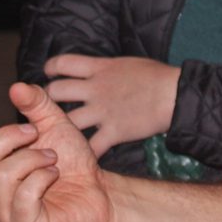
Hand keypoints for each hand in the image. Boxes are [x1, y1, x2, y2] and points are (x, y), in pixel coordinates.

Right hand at [0, 82, 113, 221]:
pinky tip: (54, 174)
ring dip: (32, 157)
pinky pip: (22, 196)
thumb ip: (35, 104)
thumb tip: (16, 87)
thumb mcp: (54, 123)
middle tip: (35, 132)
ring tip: (52, 157)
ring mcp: (6, 213)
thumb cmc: (72, 162)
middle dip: (9, 137)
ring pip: (0, 176)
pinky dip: (41, 177)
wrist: (101, 192)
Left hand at [43, 54, 178, 156]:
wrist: (174, 94)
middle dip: (48, 99)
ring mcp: (102, 111)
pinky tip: (82, 158)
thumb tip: (99, 72)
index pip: (63, 63)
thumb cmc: (157, 76)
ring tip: (60, 133)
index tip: (49, 74)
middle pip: (57, 91)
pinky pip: (93, 147)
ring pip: (67, 120)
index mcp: (100, 68)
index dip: (51, 68)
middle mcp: (95, 89)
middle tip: (47, 107)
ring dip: (61, 128)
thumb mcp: (127, 64)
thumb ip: (108, 69)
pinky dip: (86, 153)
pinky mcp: (114, 132)